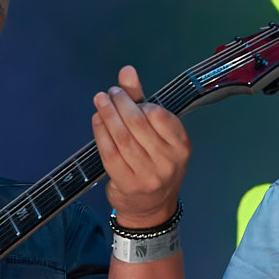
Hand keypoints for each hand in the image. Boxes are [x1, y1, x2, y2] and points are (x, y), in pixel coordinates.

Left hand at [93, 65, 189, 229]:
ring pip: (122, 138)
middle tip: (109, 93)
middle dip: (120, 103)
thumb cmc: (156, 163)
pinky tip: (97, 120)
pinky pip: (109, 152)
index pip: (159, 116)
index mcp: (181, 146)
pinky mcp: (126, 183)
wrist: (152, 208)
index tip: (129, 97)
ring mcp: (147, 174)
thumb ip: (142, 100)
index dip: (141, 103)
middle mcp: (167, 161)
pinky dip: (100, 133)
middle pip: (138, 124)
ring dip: (107, 115)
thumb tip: (126, 70)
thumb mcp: (157, 134)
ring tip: (100, 101)